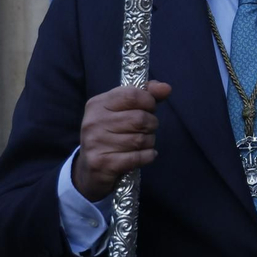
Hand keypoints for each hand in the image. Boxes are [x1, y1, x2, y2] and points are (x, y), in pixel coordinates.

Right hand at [72, 81, 172, 200]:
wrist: (90, 168)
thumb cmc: (112, 134)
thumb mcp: (123, 110)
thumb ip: (146, 95)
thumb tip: (166, 88)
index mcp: (97, 104)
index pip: (132, 95)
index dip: (149, 101)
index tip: (149, 108)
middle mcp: (93, 122)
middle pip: (140, 118)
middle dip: (151, 124)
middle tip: (146, 129)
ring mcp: (95, 144)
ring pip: (140, 139)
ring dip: (149, 142)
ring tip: (142, 143)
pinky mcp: (102, 164)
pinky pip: (138, 157)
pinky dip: (148, 156)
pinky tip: (144, 155)